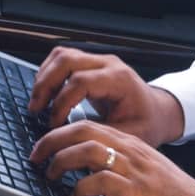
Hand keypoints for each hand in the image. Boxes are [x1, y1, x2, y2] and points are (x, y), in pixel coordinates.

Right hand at [27, 47, 184, 145]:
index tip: (54, 124)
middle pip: (66, 60)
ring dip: (44, 78)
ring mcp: (100, 61)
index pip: (80, 82)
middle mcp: (109, 64)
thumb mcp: (129, 135)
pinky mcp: (91, 64)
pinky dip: (49, 74)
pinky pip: (63, 58)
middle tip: (36, 110)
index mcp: (120, 79)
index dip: (61, 103)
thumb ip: (100, 135)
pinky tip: (46, 95)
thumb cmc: (147, 123)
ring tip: (38, 103)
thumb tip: (70, 140)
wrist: (158, 111)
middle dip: (46, 85)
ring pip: (61, 55)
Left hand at [30, 121, 194, 195]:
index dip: (60, 132)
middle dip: (51, 140)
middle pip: (83, 130)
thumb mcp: (145, 173)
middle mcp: (131, 152)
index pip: (89, 125)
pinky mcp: (135, 192)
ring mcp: (133, 170)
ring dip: (61, 161)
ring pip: (88, 150)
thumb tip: (87, 172)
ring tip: (49, 174)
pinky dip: (80, 188)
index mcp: (132, 145)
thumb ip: (120, 166)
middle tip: (36, 156)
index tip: (44, 145)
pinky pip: (100, 182)